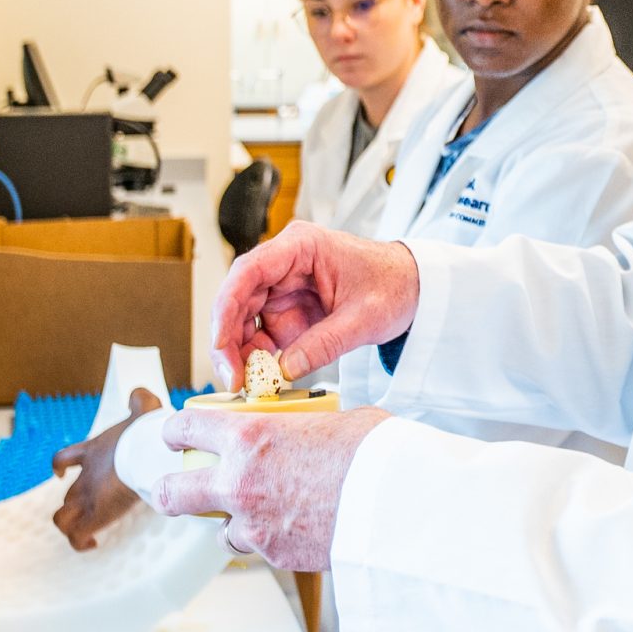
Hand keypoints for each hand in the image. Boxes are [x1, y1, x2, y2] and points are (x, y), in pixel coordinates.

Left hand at [50, 387, 161, 550]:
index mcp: (91, 453)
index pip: (63, 459)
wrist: (143, 455)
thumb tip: (142, 393)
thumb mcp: (143, 411)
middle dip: (77, 502)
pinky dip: (80, 542)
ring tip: (87, 533)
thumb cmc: (143, 433)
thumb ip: (141, 401)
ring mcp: (86, 499)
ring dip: (70, 525)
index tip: (59, 473)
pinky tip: (92, 544)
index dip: (59, 466)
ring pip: (61, 519)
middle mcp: (85, 478)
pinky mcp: (93, 517)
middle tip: (97, 509)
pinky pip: (76, 537)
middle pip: (68, 494)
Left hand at [155, 404, 392, 570]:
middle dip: (170, 489)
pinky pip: (258, 548)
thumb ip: (301, 425)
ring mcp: (253, 524)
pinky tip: (295, 526)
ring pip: (219, 530)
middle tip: (179, 486)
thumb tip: (305, 427)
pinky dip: (269, 539)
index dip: (175, 430)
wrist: (397, 503)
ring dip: (232, 521)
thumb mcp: (332, 419)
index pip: (186, 427)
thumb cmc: (372, 452)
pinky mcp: (275, 554)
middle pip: (173, 492)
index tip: (176, 434)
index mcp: (249, 437)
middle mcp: (239, 482)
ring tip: (260, 511)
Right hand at [211, 222, 421, 386]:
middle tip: (232, 379)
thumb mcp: (365, 318)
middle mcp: (284, 264)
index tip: (220, 342)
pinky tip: (262, 379)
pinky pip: (261, 334)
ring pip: (243, 320)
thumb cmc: (393, 284)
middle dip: (228, 341)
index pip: (249, 271)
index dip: (226, 307)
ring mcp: (283, 288)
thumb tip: (285, 370)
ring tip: (247, 385)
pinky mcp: (287, 310)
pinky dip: (258, 358)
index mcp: (301, 247)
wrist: (412, 287)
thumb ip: (325, 343)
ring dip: (240, 353)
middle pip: (237, 299)